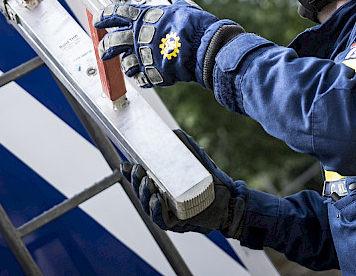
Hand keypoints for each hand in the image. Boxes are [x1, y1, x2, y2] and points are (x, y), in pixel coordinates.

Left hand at [95, 0, 236, 87]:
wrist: (206, 49)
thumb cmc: (197, 26)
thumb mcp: (186, 8)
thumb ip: (178, 3)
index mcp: (145, 17)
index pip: (116, 13)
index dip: (104, 16)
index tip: (98, 19)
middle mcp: (140, 36)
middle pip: (112, 41)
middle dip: (104, 46)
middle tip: (102, 50)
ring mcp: (144, 55)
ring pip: (124, 63)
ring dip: (124, 65)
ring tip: (128, 67)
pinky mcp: (152, 72)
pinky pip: (140, 78)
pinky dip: (141, 78)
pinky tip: (144, 77)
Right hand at [121, 130, 248, 237]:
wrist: (230, 198)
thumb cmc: (211, 180)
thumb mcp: (195, 158)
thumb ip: (184, 144)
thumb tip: (172, 132)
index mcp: (162, 184)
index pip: (141, 179)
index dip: (130, 173)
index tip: (126, 164)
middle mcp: (161, 199)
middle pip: (140, 192)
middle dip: (135, 181)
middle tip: (138, 169)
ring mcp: (168, 212)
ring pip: (147, 205)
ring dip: (143, 194)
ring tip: (147, 182)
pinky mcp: (177, 223)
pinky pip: (161, 219)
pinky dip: (156, 210)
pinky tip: (156, 199)